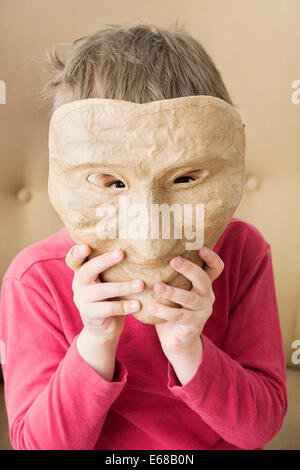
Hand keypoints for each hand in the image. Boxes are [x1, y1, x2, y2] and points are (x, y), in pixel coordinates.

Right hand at [67, 245, 143, 380]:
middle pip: (87, 270)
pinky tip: (138, 304)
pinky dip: (124, 306)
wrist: (105, 328)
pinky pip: (108, 309)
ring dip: (122, 287)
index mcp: (82, 272)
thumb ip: (115, 267)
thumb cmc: (111, 297)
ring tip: (141, 284)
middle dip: (104, 261)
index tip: (87, 246)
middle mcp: (79, 284)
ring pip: (101, 291)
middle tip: (121, 253)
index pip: (74, 259)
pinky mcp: (89, 315)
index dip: (78, 252)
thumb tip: (139, 247)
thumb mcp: (109, 280)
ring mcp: (82, 300)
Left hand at [149, 247, 223, 362]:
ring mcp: (202, 311)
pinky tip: (152, 306)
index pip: (215, 268)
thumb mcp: (176, 289)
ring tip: (156, 286)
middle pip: (203, 279)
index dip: (212, 257)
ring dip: (172, 291)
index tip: (201, 247)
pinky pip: (179, 316)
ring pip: (190, 298)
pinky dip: (164, 311)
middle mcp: (206, 296)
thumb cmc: (172, 307)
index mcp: (203, 284)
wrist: (176, 340)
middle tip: (173, 260)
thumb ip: (171, 275)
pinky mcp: (193, 325)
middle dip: (189, 268)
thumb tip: (149, 253)